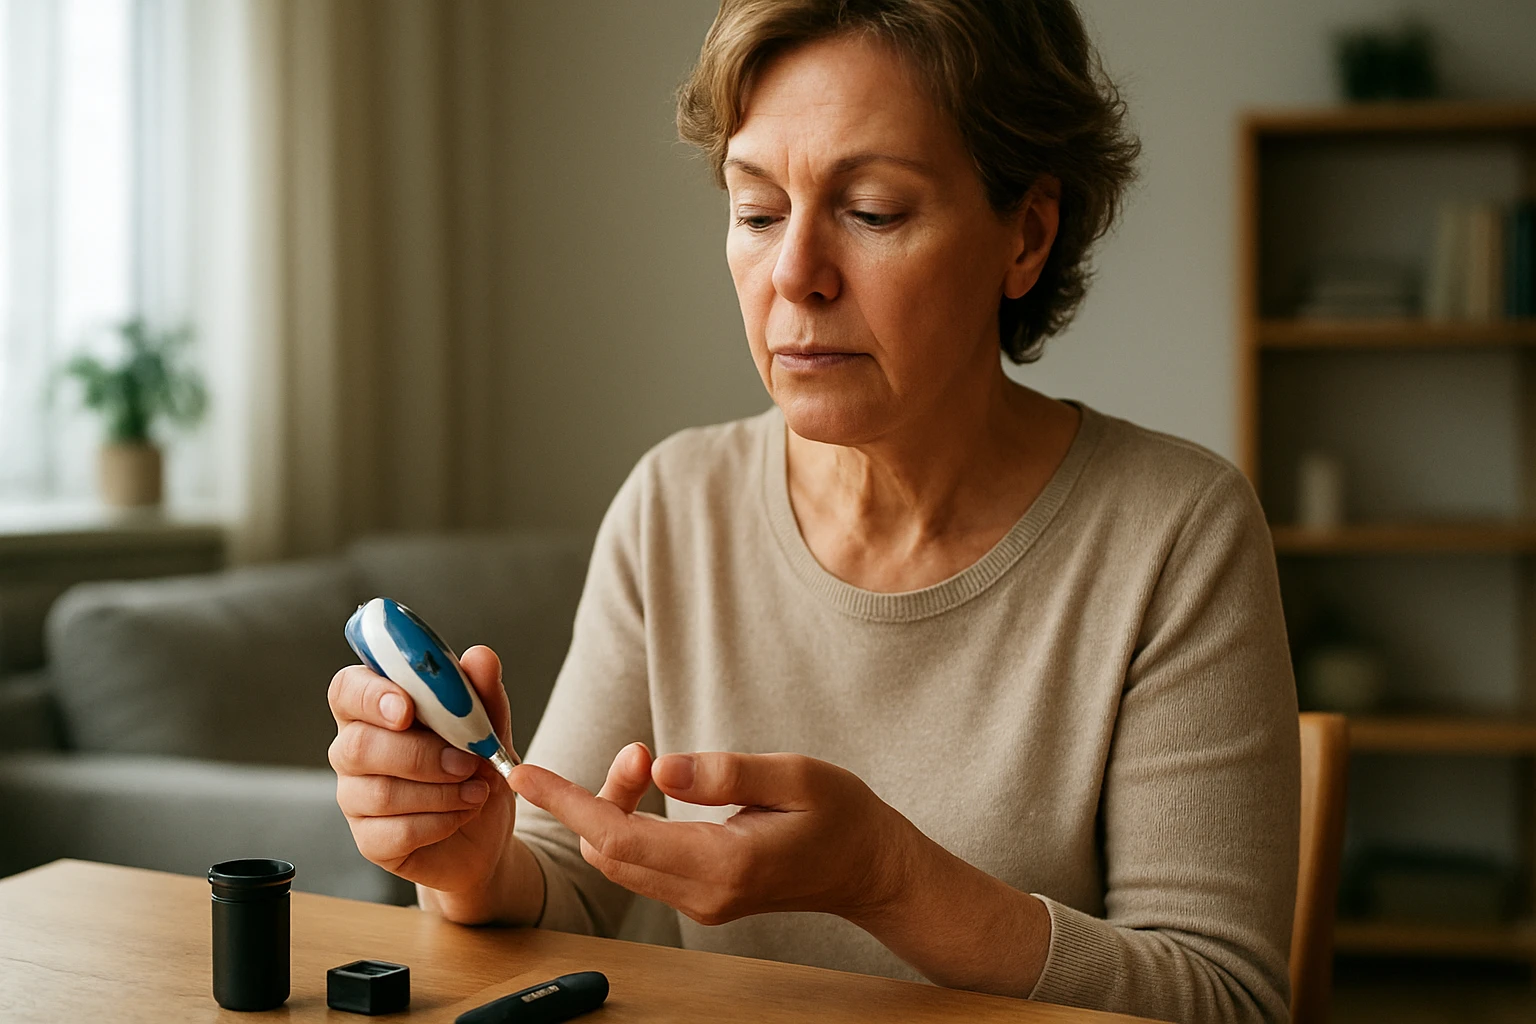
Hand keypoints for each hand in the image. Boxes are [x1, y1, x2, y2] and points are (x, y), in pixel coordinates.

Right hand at [327, 645, 516, 917]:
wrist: (487, 831)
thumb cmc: (475, 767)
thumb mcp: (489, 727)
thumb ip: (481, 693)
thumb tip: (480, 656)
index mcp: (375, 709)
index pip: (347, 689)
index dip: (371, 696)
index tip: (407, 708)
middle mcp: (353, 750)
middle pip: (359, 745)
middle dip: (421, 754)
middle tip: (468, 760)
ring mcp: (356, 798)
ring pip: (380, 793)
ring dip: (441, 792)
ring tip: (478, 789)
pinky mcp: (370, 840)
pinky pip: (395, 832)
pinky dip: (440, 822)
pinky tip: (463, 814)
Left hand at [510, 746, 917, 925]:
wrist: (871, 870)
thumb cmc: (842, 815)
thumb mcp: (796, 775)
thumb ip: (724, 772)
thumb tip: (658, 767)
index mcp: (724, 863)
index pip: (619, 836)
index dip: (567, 800)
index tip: (525, 771)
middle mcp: (703, 894)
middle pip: (607, 852)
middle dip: (593, 796)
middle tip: (635, 751)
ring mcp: (700, 903)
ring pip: (619, 861)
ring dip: (611, 810)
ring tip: (645, 764)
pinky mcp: (701, 897)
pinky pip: (641, 865)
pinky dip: (626, 826)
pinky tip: (647, 792)